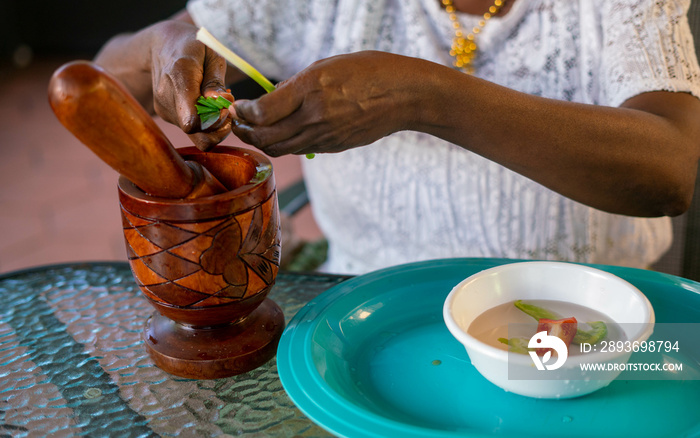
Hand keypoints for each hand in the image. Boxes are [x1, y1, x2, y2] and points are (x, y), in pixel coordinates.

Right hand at [96, 19, 232, 150]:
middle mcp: (166, 95)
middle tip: (226, 108)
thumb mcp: (211, 54)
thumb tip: (220, 103)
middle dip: (218, 127)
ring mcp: (163, 108)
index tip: (226, 108)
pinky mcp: (164, 115)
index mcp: (180, 75)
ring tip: (215, 102)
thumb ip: (215, 81)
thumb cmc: (194, 48)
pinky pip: (190, 130)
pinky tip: (205, 104)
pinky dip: (203, 122)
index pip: (192, 119)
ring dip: (212, 124)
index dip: (215, 121)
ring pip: (194, 134)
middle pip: (195, 132)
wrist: (162, 46)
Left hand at [231, 51, 420, 155]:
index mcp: (311, 88)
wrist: (404, 96)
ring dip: (262, 142)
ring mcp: (326, 136)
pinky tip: (280, 134)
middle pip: (266, 137)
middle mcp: (315, 116)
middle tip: (235, 124)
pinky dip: (284, 144)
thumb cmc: (368, 71)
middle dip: (245, 132)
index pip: (263, 112)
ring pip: (281, 148)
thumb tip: (271, 98)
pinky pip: (301, 149)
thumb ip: (296, 84)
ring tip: (252, 131)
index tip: (237, 107)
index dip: (243, 113)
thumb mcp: (327, 65)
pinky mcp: (333, 147)